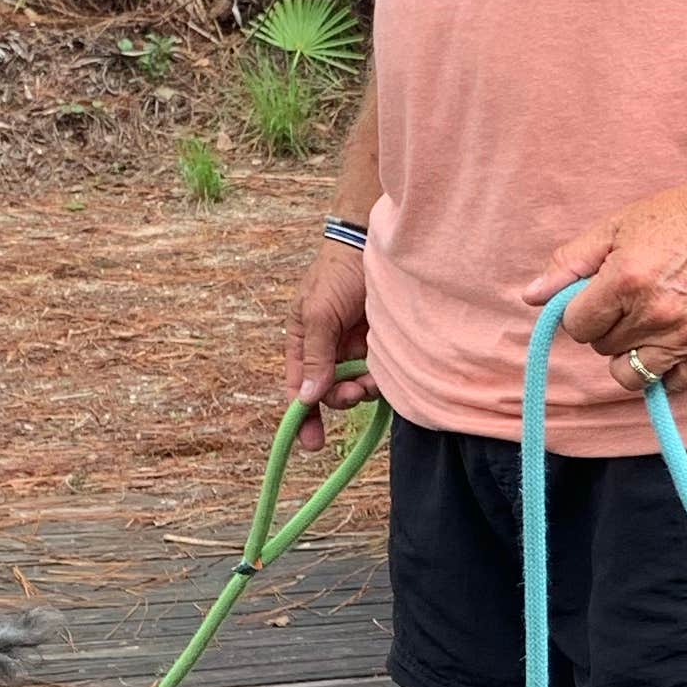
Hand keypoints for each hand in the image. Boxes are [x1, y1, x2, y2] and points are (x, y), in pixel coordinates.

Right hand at [285, 239, 372, 452]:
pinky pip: (380, 373)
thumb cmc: (339, 272)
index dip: (302, 417)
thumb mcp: (319, 312)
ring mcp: (356, 348)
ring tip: (374, 378)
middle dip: (341, 398)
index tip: (312, 443)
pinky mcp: (382, 344)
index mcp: (305, 341)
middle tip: (357, 393)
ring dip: (364, 389)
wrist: (377, 243)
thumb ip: (315, 356)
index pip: (300, 387)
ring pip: (358, 386)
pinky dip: (382, 377)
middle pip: (330, 392)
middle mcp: (329, 349)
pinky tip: (386, 370)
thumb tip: (307, 398)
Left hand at [528, 171, 686, 394]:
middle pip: (602, 348)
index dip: (581, 311)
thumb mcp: (614, 228)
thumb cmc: (674, 217)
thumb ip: (569, 263)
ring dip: (628, 354)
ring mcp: (684, 335)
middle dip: (606, 327)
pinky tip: (665, 343)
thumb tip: (530, 297)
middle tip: (626, 301)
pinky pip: (672, 383)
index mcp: (625, 281)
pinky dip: (663, 370)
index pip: (577, 326)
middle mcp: (654, 314)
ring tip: (642, 327)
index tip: (597, 296)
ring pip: (630, 375)